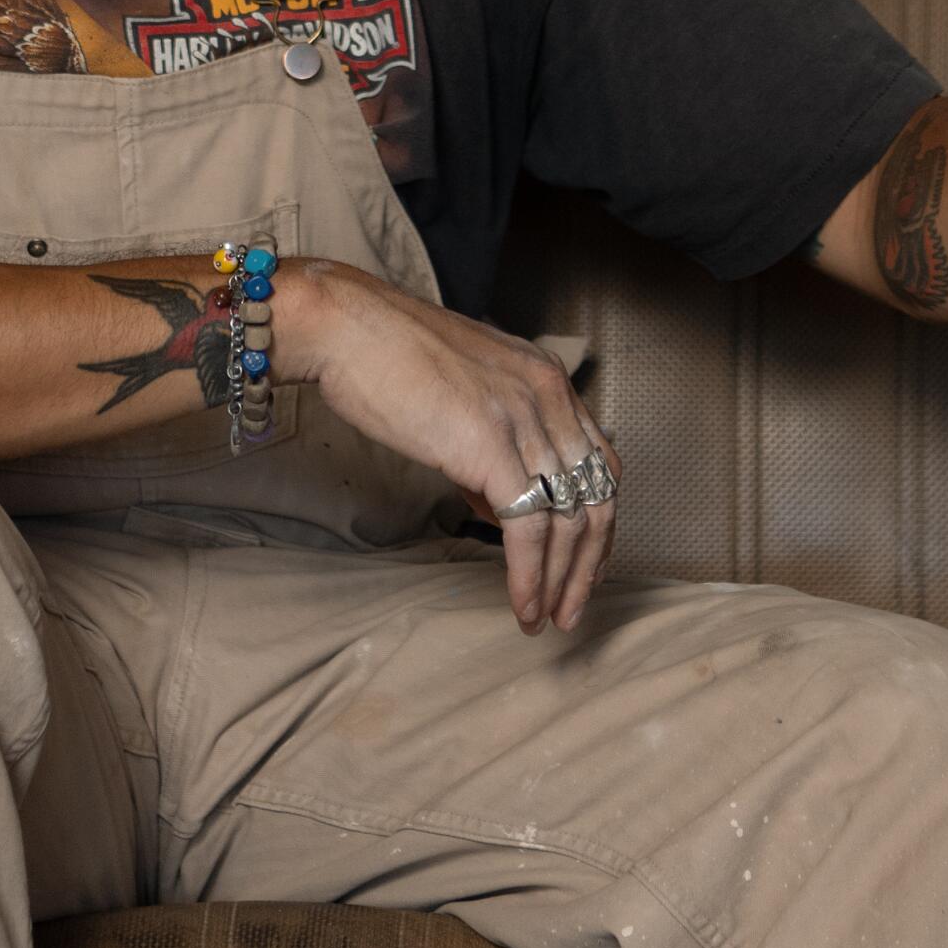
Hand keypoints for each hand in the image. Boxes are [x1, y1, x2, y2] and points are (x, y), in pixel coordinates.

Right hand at [277, 259, 620, 634]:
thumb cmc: (388, 358)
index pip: (600, 462)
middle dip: (589, 563)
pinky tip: (523, 605)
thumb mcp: (465, 392)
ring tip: (547, 620)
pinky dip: (530, 577)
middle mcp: (548, 394)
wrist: (347, 327)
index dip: (600, 522)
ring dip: (561, 582)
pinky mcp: (490, 445)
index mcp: (546, 379)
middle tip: (573, 609)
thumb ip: (495, 445)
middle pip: (598, 495)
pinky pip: (529, 527)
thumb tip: (503, 509)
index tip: (583, 566)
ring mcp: (522, 417)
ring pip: (569, 519)